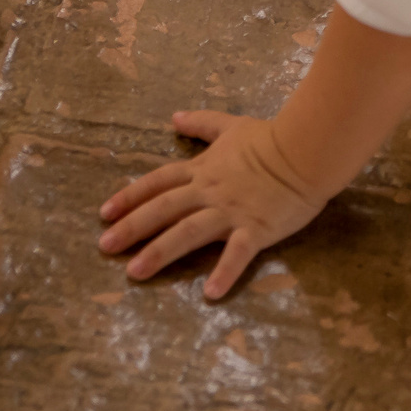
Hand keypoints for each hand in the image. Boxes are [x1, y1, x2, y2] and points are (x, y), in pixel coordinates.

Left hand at [98, 111, 330, 298]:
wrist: (306, 149)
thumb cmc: (270, 139)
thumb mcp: (231, 126)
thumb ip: (202, 123)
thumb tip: (174, 116)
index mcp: (203, 169)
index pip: (159, 182)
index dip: (131, 196)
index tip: (104, 213)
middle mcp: (210, 191)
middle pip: (164, 208)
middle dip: (132, 227)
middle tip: (104, 246)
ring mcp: (231, 211)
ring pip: (189, 231)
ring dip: (161, 251)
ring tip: (135, 272)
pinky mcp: (256, 228)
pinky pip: (238, 253)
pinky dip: (225, 271)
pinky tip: (210, 294)